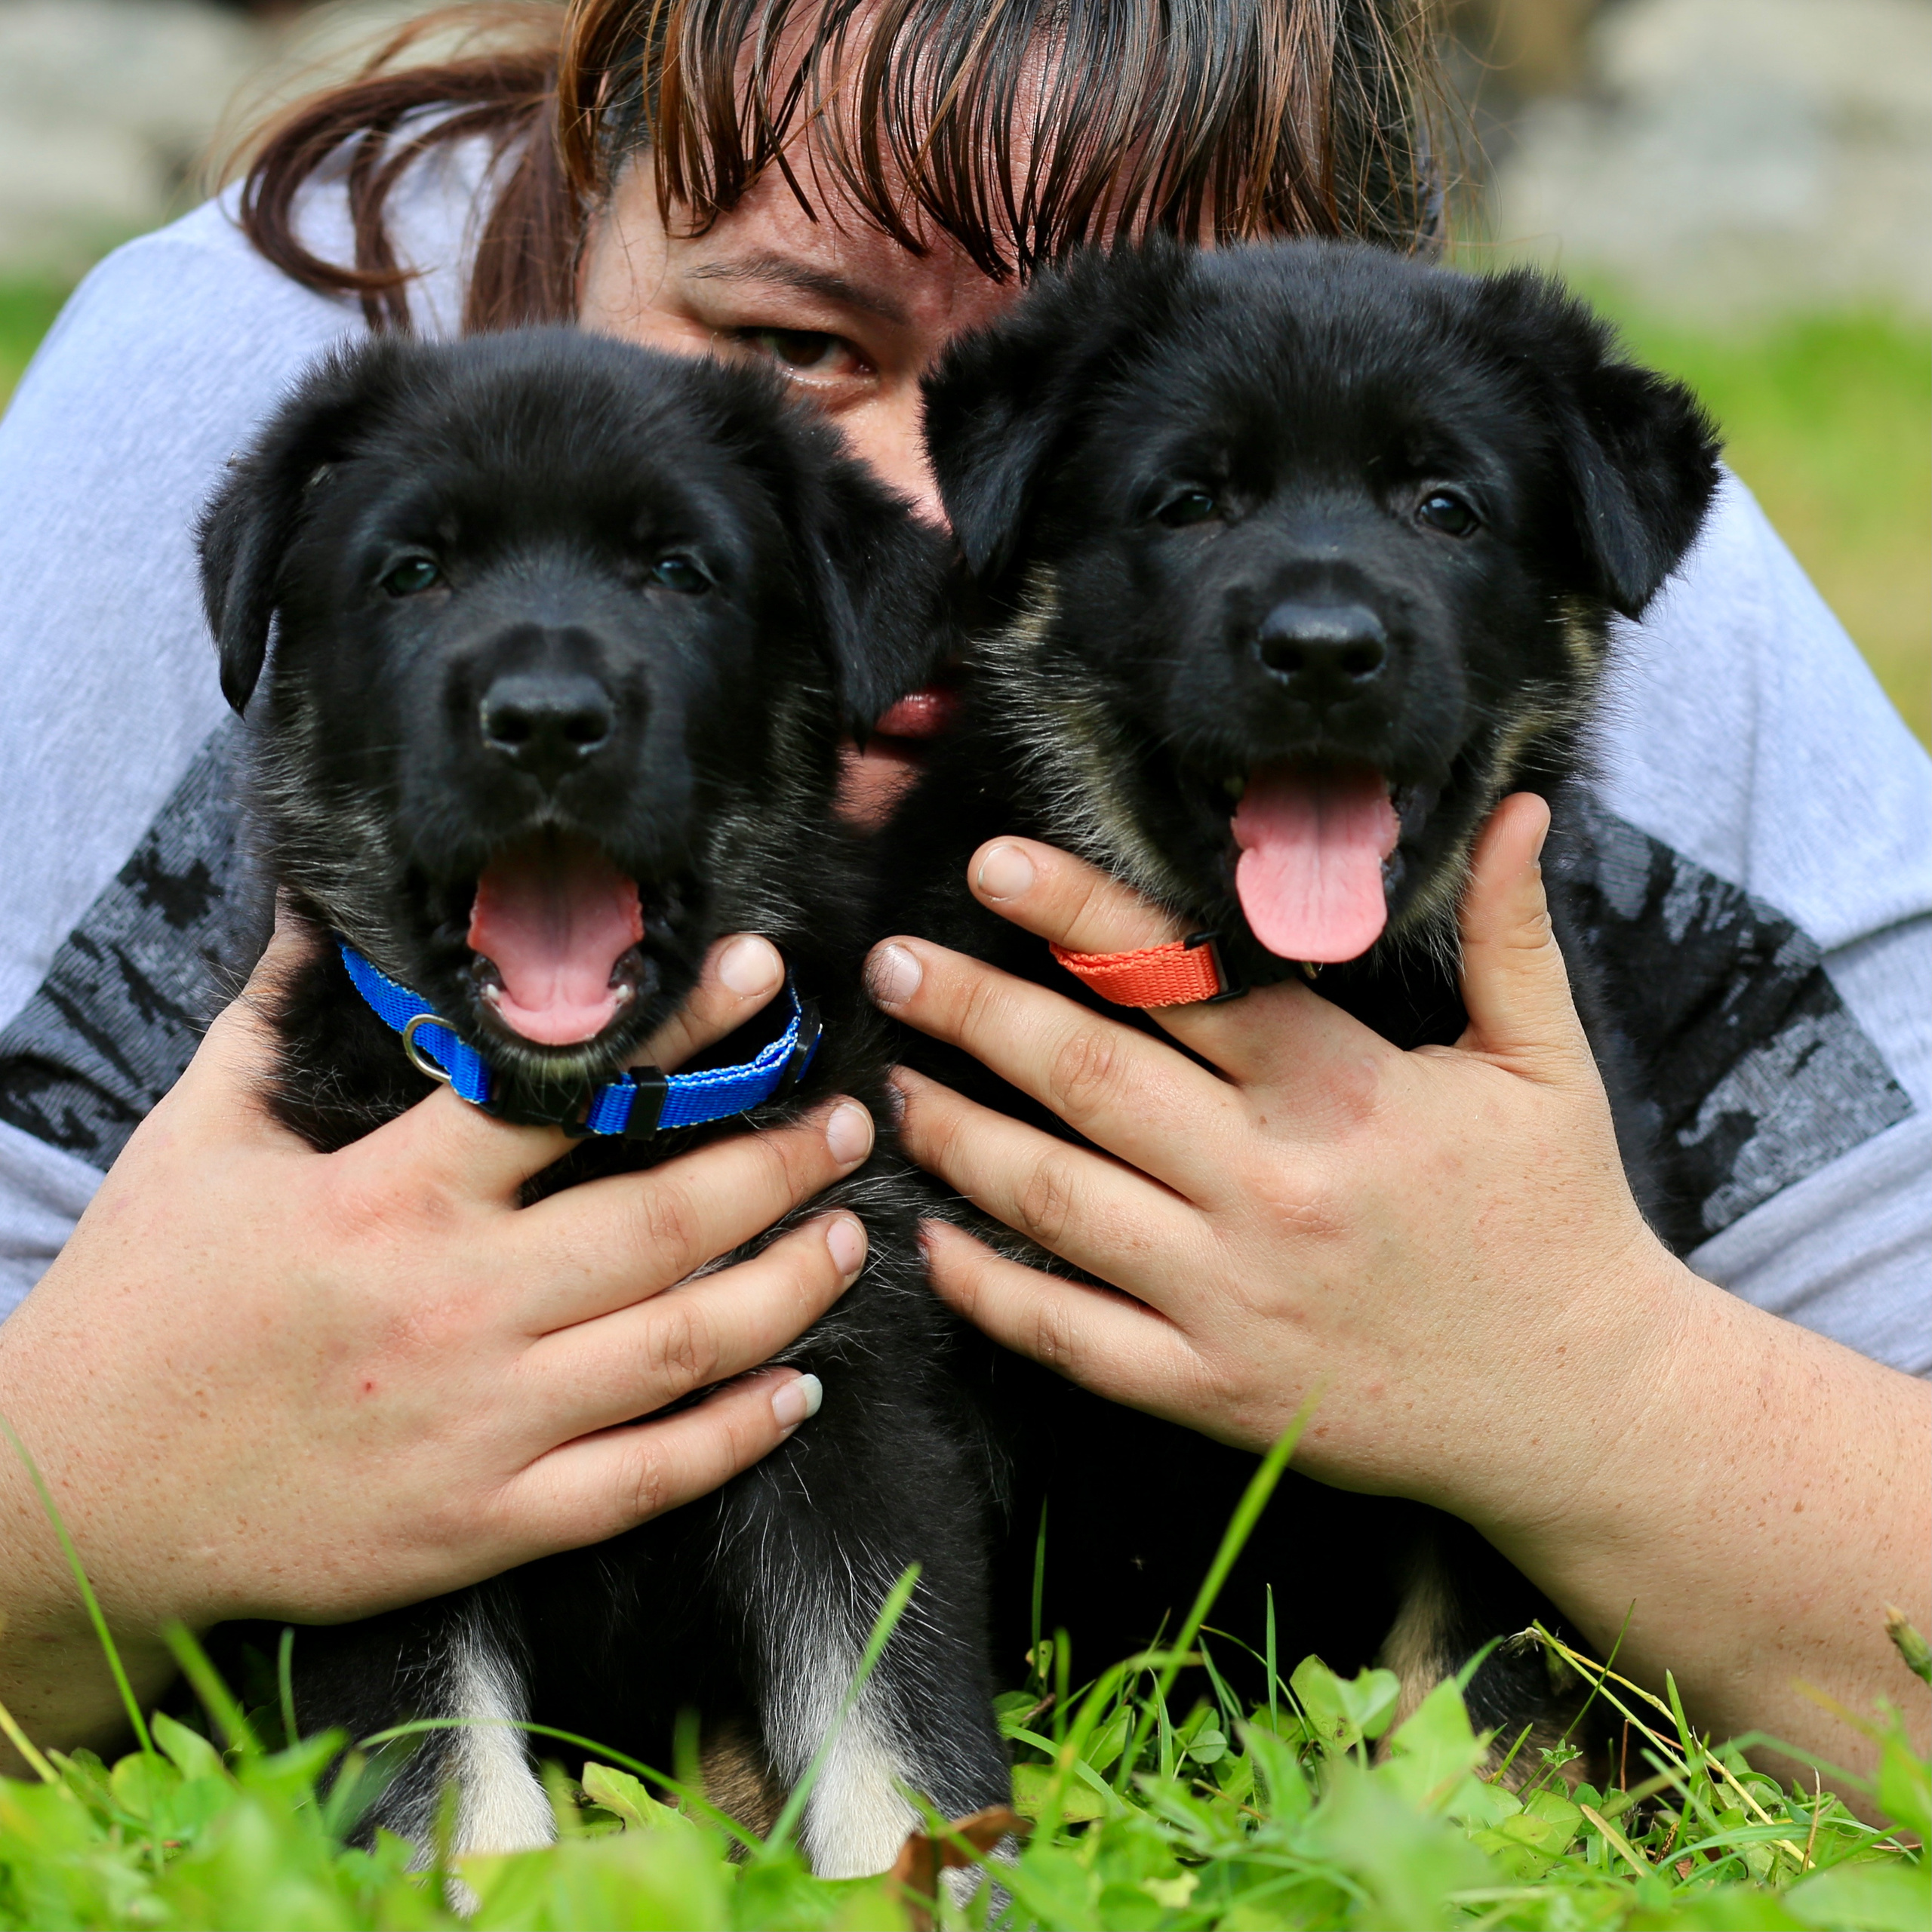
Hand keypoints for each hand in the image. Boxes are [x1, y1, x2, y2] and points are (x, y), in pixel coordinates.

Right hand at [0, 916, 870, 1758]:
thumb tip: (324, 906)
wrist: (80, 1499)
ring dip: (789, 1288)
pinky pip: (644, 1479)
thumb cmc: (144, 1308)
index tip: (760, 979)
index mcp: (392, 1200)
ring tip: (850, 1238)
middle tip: (852, 1122)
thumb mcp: (197, 1139)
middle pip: (666, 1222)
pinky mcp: (485, 1520)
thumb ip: (276, 1018)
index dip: (678, 1029)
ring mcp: (481, 1423)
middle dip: (780, 1164)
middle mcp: (456, 1306)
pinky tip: (796, 1391)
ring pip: (682, 1348)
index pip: (567, 1092)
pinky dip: (734, 1435)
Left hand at [866, 797, 1931, 1790]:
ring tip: (894, 1086)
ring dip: (959, 1135)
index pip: (1184, 978)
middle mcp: (1271, 1190)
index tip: (992, 865)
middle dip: (973, 1011)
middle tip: (895, 965)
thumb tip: (1518, 806)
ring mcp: (1231, 1299)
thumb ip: (1511, 934)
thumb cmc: (1558, 1221)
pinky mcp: (1210, 1390)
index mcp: (1344, 1095)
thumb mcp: (1549, 1064)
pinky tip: (932, 1240)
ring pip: (1054, 1202)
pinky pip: (1068, 1335)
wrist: (1582, 1410)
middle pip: (1086, 1079)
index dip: (1079, 912)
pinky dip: (989, 1289)